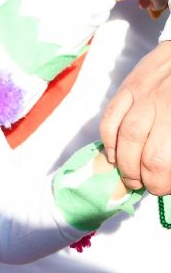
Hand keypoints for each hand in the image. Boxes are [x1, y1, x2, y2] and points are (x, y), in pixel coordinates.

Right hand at [100, 40, 170, 193]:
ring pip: (125, 135)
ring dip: (123, 163)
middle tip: (145, 185)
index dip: (159, 182)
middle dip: (141, 176)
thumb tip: (168, 174)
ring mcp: (145, 93)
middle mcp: (164, 103)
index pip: (161, 160)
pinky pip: (111, 115)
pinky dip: (108, 139)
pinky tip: (114, 154)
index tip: (162, 187)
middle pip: (143, 151)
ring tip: (130, 175)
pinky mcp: (131, 85)